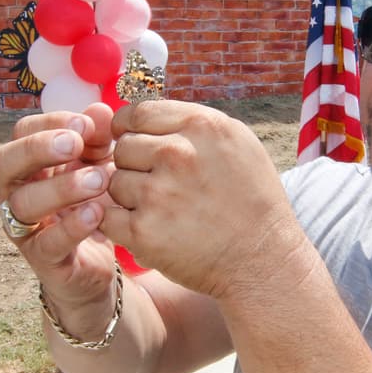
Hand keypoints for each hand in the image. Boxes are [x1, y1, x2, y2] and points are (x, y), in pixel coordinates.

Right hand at [0, 104, 118, 330]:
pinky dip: (71, 227)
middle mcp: (14, 193)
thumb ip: (98, 139)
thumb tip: (100, 110)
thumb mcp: (97, 166)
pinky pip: (48, 243)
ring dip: (61, 188)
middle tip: (75, 144)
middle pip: (5, 163)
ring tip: (98, 180)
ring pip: (23, 204)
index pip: (22, 132)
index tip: (86, 122)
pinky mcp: (43, 260)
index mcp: (25, 165)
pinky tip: (97, 213)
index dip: (51, 123)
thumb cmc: (90, 204)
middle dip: (39, 148)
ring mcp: (23, 228)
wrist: (97, 264)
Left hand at [102, 101, 302, 298]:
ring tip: (163, 211)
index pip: (138, 113)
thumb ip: (192, 124)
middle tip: (160, 186)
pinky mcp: (144, 231)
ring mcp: (158, 193)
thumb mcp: (237, 143)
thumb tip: (148, 116)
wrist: (263, 259)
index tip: (133, 143)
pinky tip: (148, 230)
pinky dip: (121, 226)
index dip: (128, 129)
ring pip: (114, 182)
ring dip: (130, 198)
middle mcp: (177, 153)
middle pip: (123, 148)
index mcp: (200, 126)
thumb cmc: (252, 201)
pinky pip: (108, 217)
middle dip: (134, 166)